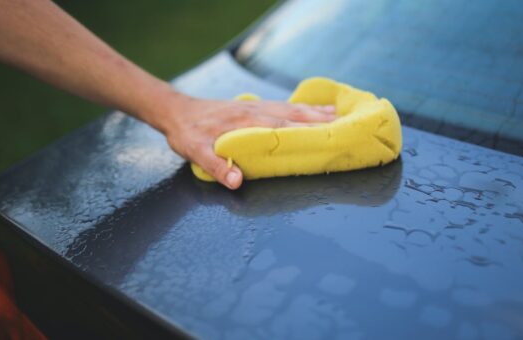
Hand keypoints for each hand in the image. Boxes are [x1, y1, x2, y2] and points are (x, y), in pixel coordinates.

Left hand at [151, 93, 335, 189]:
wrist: (176, 111)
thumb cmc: (187, 133)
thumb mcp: (194, 151)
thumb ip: (216, 165)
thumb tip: (237, 181)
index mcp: (246, 122)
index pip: (282, 127)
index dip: (306, 131)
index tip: (329, 136)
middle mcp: (256, 111)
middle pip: (294, 115)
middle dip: (321, 121)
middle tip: (346, 127)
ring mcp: (257, 106)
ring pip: (292, 108)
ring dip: (316, 112)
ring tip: (340, 115)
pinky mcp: (254, 106)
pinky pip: (285, 106)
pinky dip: (303, 107)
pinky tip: (315, 109)